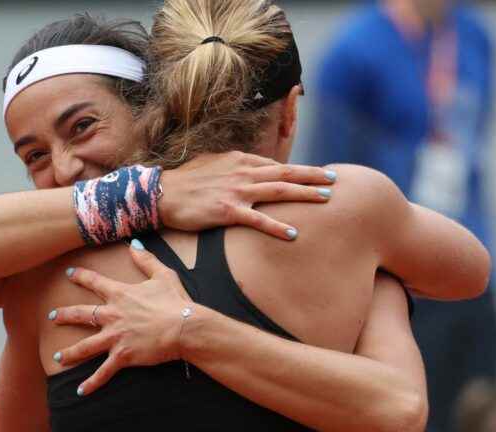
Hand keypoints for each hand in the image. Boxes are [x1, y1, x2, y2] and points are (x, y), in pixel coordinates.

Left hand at [49, 239, 191, 395]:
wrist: (184, 327)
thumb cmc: (175, 301)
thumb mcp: (163, 275)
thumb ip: (146, 259)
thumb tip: (134, 244)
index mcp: (121, 294)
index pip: (95, 283)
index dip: (81, 277)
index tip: (69, 274)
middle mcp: (113, 315)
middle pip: (82, 315)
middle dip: (65, 315)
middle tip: (52, 317)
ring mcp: (116, 337)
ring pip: (85, 346)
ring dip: (70, 353)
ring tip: (56, 358)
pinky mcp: (123, 355)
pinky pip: (103, 371)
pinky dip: (92, 382)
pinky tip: (80, 391)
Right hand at [158, 151, 336, 239]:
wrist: (160, 193)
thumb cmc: (184, 181)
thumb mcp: (211, 163)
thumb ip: (233, 165)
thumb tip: (245, 166)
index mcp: (239, 160)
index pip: (275, 164)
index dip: (298, 169)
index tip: (316, 174)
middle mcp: (242, 172)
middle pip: (286, 173)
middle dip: (313, 175)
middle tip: (335, 179)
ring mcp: (236, 191)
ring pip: (279, 190)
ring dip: (305, 193)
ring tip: (326, 199)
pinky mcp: (228, 211)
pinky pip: (259, 219)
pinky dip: (278, 226)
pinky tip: (293, 233)